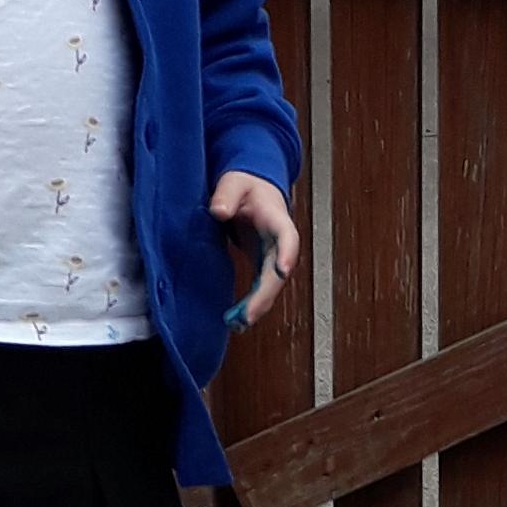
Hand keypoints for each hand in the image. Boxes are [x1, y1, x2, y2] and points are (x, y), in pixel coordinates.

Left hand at [211, 167, 298, 327]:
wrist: (253, 189)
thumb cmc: (246, 184)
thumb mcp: (234, 182)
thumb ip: (227, 195)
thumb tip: (218, 211)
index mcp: (277, 219)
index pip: (288, 237)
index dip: (287, 254)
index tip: (283, 271)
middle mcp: (279, 243)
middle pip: (279, 273)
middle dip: (265, 295)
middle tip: (247, 316)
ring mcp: (272, 257)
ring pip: (271, 287)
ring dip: (257, 307)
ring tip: (238, 324)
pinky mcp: (262, 265)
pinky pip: (260, 289)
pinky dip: (251, 306)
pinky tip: (237, 322)